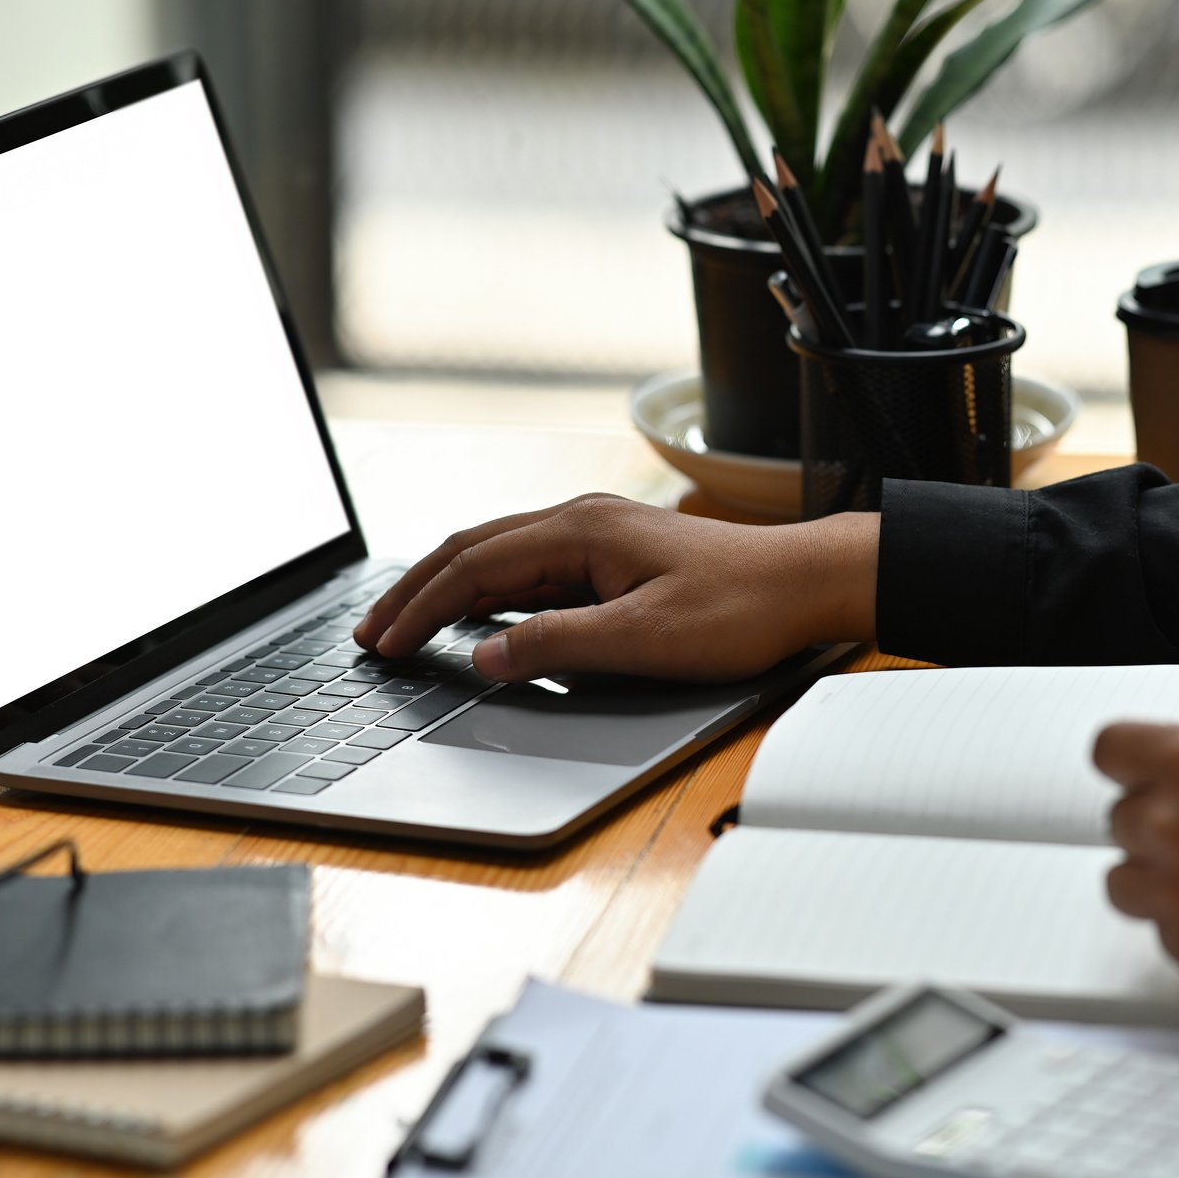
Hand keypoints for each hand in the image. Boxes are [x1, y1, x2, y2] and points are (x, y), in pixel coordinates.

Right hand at [352, 495, 879, 682]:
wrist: (807, 584)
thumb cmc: (740, 608)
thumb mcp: (642, 639)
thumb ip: (556, 646)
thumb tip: (484, 656)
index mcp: (579, 532)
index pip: (473, 568)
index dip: (421, 608)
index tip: (384, 645)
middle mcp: (582, 521)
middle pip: (473, 551)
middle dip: (416, 593)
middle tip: (372, 634)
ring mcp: (599, 533)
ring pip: (499, 553)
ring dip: (448, 587)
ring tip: (408, 621)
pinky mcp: (616, 553)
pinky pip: (531, 564)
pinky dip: (487, 586)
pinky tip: (481, 610)